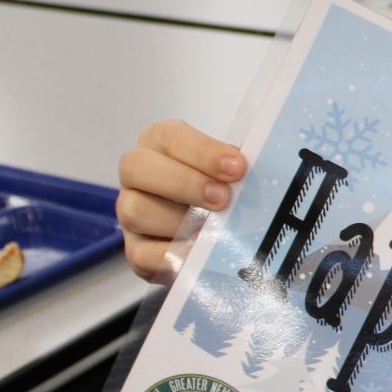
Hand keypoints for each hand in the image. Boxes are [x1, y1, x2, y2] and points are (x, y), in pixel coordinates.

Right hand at [116, 120, 245, 281]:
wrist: (210, 231)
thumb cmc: (222, 188)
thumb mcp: (230, 171)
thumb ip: (238, 168)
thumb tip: (262, 174)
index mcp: (160, 144)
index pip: (169, 136)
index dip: (202, 151)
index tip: (237, 167)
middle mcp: (137, 175)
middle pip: (137, 167)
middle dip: (184, 183)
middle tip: (223, 199)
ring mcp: (129, 213)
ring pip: (135, 211)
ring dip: (178, 221)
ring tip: (214, 229)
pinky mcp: (135, 251)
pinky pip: (143, 254)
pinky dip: (173, 255)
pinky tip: (199, 252)